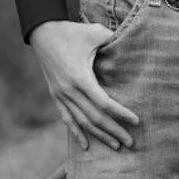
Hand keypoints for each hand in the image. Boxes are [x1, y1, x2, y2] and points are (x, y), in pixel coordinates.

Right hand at [29, 20, 140, 150]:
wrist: (43, 32)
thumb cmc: (72, 32)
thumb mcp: (94, 33)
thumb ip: (114, 40)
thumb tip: (134, 44)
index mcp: (80, 77)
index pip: (104, 103)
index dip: (121, 114)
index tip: (136, 121)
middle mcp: (69, 90)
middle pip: (95, 118)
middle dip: (114, 131)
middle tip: (131, 142)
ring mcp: (61, 95)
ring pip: (82, 122)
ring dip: (100, 135)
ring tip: (116, 146)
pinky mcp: (56, 95)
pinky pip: (67, 118)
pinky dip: (77, 133)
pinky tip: (86, 146)